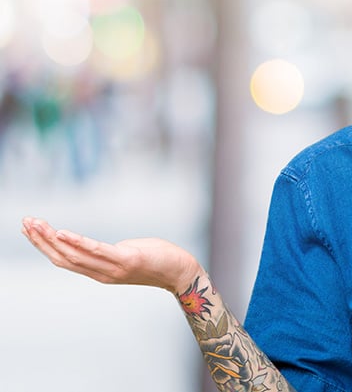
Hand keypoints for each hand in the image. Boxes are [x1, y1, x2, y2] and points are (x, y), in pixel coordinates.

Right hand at [21, 217, 201, 293]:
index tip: (29, 229)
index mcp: (100, 272)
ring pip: (74, 255)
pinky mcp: (126, 260)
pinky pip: (97, 251)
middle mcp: (102, 273)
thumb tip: (97, 246)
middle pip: (62, 257)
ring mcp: (113, 268)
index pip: (64, 260)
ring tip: (36, 223)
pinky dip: (77, 242)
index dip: (44, 246)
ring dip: (51, 238)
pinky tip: (62, 233)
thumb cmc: (157, 259)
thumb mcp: (127, 253)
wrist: (181, 272)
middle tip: (25, 222)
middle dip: (41, 240)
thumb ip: (109, 252)